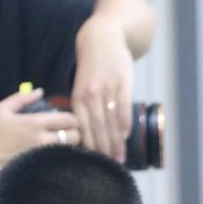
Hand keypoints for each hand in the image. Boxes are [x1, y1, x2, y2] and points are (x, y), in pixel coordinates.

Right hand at [0, 89, 81, 185]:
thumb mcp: (1, 110)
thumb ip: (21, 98)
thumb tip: (40, 91)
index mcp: (34, 123)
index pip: (69, 119)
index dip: (73, 119)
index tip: (68, 121)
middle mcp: (42, 140)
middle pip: (75, 135)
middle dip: (75, 133)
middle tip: (68, 133)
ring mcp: (44, 156)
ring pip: (72, 150)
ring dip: (71, 146)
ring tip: (64, 144)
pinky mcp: (44, 169)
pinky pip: (64, 162)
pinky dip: (65, 158)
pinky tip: (58, 156)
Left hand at [72, 20, 133, 161]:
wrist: (102, 37)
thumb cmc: (92, 64)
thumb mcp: (81, 83)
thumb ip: (83, 105)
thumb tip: (87, 130)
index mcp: (77, 96)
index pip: (82, 127)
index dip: (88, 146)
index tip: (92, 162)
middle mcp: (90, 94)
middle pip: (96, 127)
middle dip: (103, 149)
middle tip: (108, 166)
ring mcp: (107, 88)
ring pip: (109, 120)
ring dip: (115, 141)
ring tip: (119, 157)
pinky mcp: (122, 82)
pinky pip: (122, 106)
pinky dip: (123, 122)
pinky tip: (125, 135)